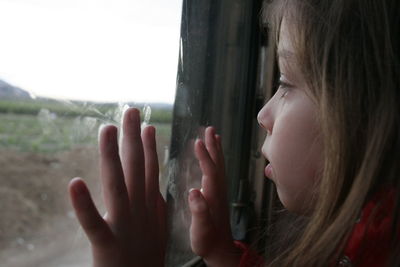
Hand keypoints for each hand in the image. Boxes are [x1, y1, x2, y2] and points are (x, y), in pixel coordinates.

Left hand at [68, 108, 165, 266]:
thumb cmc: (146, 256)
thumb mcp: (155, 225)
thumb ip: (154, 202)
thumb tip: (154, 182)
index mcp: (149, 206)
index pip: (150, 170)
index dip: (149, 146)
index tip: (148, 125)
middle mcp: (139, 210)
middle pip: (137, 167)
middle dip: (134, 137)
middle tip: (132, 110)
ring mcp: (124, 225)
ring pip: (117, 184)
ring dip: (112, 155)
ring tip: (107, 129)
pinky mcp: (106, 244)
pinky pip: (93, 222)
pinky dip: (84, 204)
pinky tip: (75, 182)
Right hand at [189, 127, 241, 266]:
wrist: (220, 250)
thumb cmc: (207, 241)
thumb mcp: (200, 230)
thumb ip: (198, 211)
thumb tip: (193, 192)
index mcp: (213, 196)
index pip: (209, 171)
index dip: (204, 157)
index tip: (198, 141)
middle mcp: (218, 191)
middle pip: (217, 164)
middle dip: (213, 146)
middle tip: (210, 129)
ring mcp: (219, 192)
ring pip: (219, 166)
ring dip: (216, 149)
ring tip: (213, 135)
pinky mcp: (218, 194)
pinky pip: (217, 171)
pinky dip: (215, 159)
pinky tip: (212, 156)